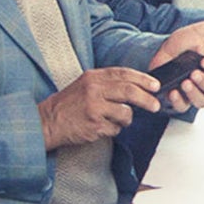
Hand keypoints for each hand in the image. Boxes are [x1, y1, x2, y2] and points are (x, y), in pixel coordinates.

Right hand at [39, 66, 161, 148]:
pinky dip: (113, 130)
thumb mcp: (85, 84)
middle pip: (130, 91)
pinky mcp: (94, 125)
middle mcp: (94, 90)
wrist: (48, 121)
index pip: (124, 74)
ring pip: (126, 113)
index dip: (143, 79)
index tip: (155, 86)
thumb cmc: (69, 104)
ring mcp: (94, 108)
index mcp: (93, 77)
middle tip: (155, 105)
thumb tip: (136, 87)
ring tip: (114, 120)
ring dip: (126, 119)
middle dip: (147, 99)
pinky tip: (101, 127)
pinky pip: (115, 129)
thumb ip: (108, 83)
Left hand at [150, 16, 203, 109]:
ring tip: (185, 83)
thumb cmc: (184, 42)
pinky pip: (182, 107)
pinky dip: (179, 101)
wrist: (161, 50)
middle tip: (194, 73)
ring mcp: (194, 92)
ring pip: (203, 102)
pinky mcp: (179, 98)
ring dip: (195, 94)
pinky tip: (174, 92)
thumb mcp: (202, 31)